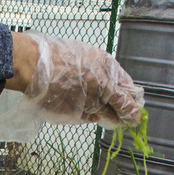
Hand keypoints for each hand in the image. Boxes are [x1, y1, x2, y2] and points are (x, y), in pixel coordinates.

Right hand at [6, 33, 142, 128]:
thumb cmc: (60, 56)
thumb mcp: (91, 56)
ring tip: (106, 113)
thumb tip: (120, 87)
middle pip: (122, 109)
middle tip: (131, 119)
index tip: (136, 106)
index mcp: (109, 72)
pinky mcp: (76, 115)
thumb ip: (107, 72)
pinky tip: (85, 108)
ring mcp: (90, 105)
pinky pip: (88, 118)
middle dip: (127, 115)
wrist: (37, 66)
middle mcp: (103, 90)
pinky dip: (89, 115)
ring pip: (105, 116)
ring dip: (108, 116)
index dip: (133, 102)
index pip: (129, 93)